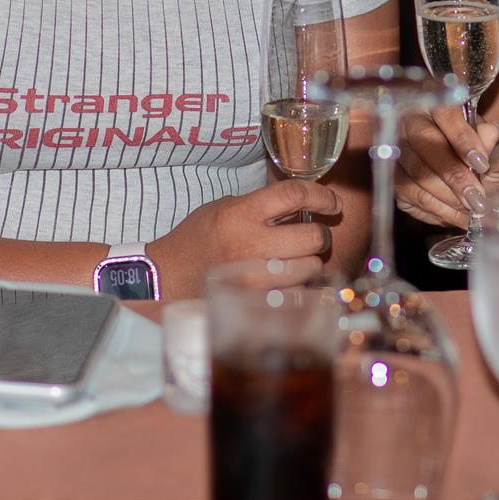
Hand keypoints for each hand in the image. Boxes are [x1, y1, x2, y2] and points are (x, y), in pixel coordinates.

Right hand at [148, 178, 338, 297]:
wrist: (167, 279)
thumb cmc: (196, 240)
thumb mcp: (222, 208)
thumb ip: (260, 205)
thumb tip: (301, 201)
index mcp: (240, 215)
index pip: (293, 194)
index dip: (321, 195)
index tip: (331, 202)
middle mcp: (250, 245)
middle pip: (312, 237)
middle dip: (321, 236)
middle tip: (315, 237)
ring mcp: (254, 278)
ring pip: (310, 269)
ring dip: (312, 264)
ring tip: (301, 262)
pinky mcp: (255, 304)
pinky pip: (297, 295)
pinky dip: (301, 289)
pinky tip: (293, 284)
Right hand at [395, 109, 498, 227]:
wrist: (470, 184)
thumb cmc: (482, 162)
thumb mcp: (497, 154)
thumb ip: (494, 147)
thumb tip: (490, 134)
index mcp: (440, 106)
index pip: (447, 114)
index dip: (463, 139)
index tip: (482, 164)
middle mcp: (411, 122)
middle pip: (425, 142)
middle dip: (453, 175)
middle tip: (476, 198)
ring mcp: (397, 150)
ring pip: (415, 172)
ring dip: (446, 196)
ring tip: (471, 211)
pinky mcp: (393, 178)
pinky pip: (409, 195)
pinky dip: (436, 209)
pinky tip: (456, 215)